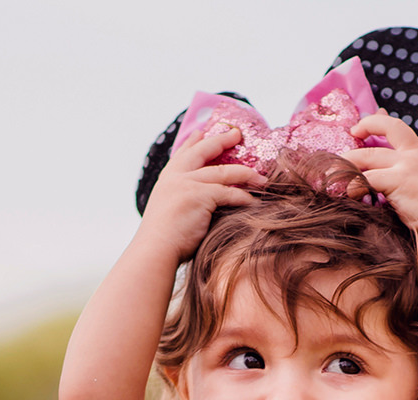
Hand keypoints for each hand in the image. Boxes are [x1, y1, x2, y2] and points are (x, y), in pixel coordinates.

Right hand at [137, 125, 265, 262]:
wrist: (155, 251)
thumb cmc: (163, 242)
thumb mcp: (169, 212)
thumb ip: (183, 201)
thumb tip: (205, 205)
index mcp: (167, 179)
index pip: (182, 154)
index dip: (193, 141)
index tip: (201, 131)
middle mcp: (176, 176)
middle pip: (203, 151)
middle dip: (222, 140)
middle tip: (237, 133)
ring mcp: (187, 183)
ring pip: (224, 172)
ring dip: (246, 174)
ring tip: (262, 178)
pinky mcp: (200, 195)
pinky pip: (230, 193)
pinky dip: (245, 199)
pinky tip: (255, 203)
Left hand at [343, 114, 417, 237]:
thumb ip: (413, 173)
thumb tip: (387, 179)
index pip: (395, 127)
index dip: (374, 123)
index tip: (358, 128)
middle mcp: (414, 154)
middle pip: (373, 145)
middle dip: (350, 152)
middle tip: (335, 162)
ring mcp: (406, 166)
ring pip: (365, 158)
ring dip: (345, 168)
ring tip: (332, 178)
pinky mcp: (398, 181)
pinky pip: (366, 178)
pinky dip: (353, 186)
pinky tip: (347, 194)